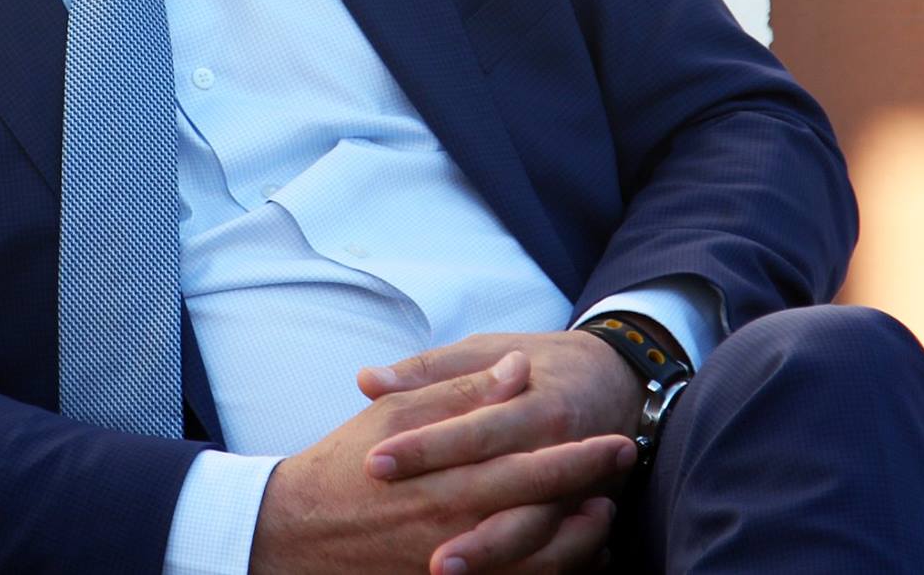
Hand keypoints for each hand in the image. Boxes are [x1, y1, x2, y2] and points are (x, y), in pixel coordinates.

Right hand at [249, 350, 636, 574]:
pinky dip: (554, 573)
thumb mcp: (394, 413)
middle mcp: (456, 521)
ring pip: (539, 559)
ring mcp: (454, 562)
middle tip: (625, 463)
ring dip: (582, 538)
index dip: (578, 452)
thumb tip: (516, 369)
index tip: (616, 434)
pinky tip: (576, 555)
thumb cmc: (345, 464)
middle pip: (543, 508)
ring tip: (605, 513)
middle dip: (591, 486)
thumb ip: (458, 393)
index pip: (527, 461)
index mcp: (445, 473)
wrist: (298, 532)